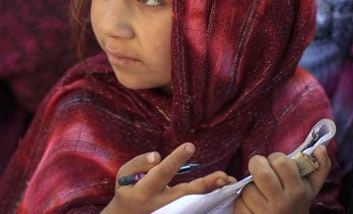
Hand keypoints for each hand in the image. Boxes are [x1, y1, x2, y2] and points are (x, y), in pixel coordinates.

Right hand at [102, 143, 234, 213]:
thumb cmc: (128, 189)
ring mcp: (173, 207)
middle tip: (221, 175)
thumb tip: (157, 156)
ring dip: (213, 188)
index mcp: (145, 191)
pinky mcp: (180, 208)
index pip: (163, 173)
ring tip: (228, 179)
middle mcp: (162, 202)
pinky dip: (212, 190)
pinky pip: (198, 199)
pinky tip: (226, 182)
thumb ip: (139, 163)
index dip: (176, 160)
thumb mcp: (124, 174)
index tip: (190, 146)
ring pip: (196, 198)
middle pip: (186, 192)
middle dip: (204, 184)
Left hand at [233, 145, 330, 213]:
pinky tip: (252, 204)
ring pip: (247, 188)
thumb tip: (321, 148)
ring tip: (259, 191)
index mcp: (297, 190)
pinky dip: (242, 202)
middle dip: (257, 164)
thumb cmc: (298, 203)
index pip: (281, 161)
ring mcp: (265, 213)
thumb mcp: (311, 188)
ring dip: (250, 186)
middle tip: (259, 168)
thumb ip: (321, 166)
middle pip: (261, 172)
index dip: (275, 158)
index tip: (276, 164)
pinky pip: (238, 203)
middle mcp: (282, 202)